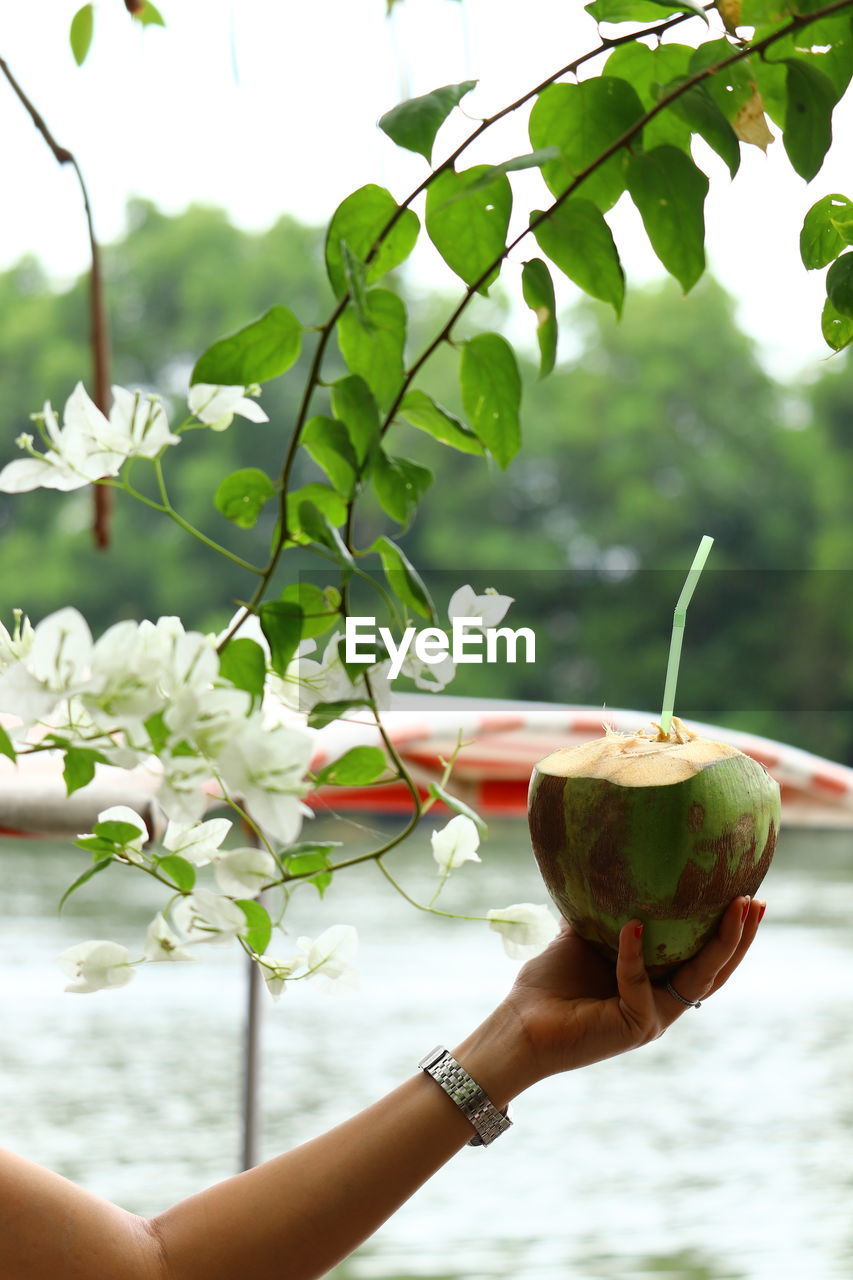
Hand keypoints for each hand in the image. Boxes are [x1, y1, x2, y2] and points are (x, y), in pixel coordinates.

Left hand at [499, 895, 764, 1084]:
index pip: (702, 960)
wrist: (519, 1024)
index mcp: (654, 986)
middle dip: (740, 937)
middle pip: (715, 971)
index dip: (728, 934)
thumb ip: (601, 913)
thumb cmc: (547, 986)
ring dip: (721, 944)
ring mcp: (651, 1018)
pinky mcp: (634, 1027)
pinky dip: (634, 952)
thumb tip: (606, 869)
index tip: (745, 897)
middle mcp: (661, 1005)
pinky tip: (632, 924)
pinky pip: (639, 982)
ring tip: (735, 908)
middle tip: (756, 901)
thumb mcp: (582, 938)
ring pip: (699, 980)